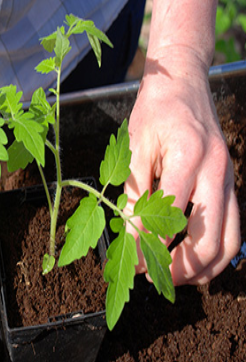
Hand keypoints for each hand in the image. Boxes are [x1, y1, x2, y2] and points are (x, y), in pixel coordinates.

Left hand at [125, 50, 240, 285]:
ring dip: (203, 267)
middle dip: (181, 267)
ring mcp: (229, 179)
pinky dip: (216, 251)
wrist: (184, 84)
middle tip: (154, 277)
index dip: (148, 245)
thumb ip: (135, 189)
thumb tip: (129, 230)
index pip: (169, 216)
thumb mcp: (135, 146)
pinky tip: (195, 261)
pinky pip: (232, 227)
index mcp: (189, 158)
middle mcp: (217, 172)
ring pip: (229, 240)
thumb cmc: (156, 112)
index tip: (131, 264)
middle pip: (209, 238)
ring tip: (174, 277)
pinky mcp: (229, 184)